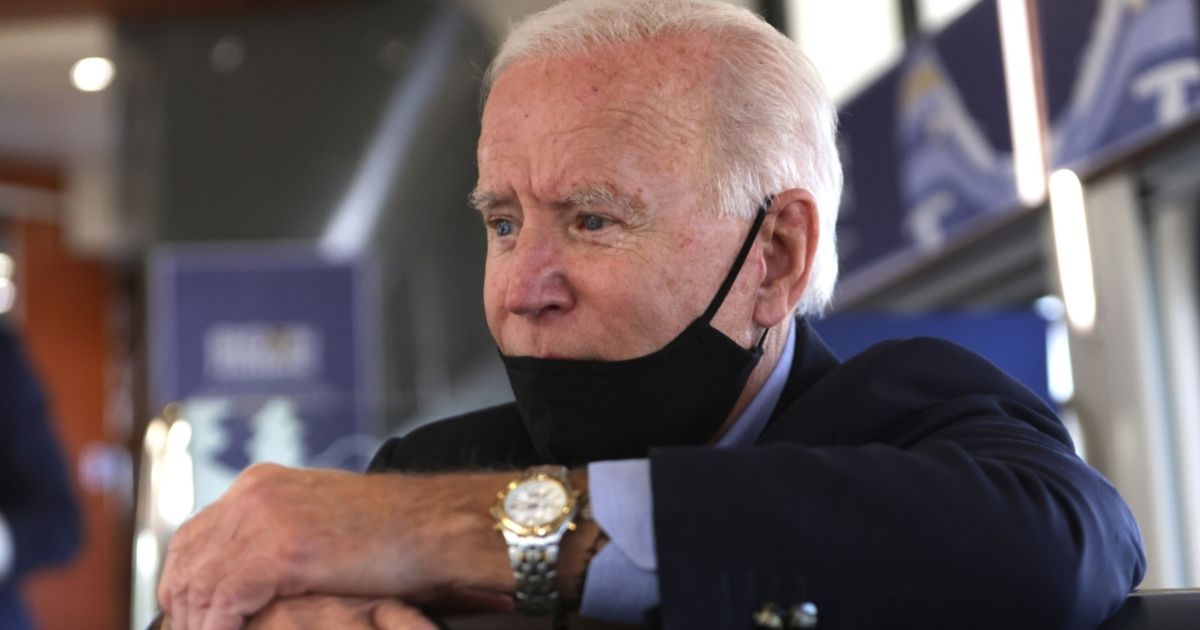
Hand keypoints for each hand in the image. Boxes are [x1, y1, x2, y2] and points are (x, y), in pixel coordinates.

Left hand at [157, 463, 514, 629]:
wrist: (438, 525)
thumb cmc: (396, 532)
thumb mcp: (322, 524)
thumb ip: (278, 538)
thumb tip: (247, 583)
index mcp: (262, 484)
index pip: (193, 536)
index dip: (185, 584)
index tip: (192, 619)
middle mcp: (255, 493)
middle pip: (185, 559)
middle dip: (184, 608)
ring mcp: (265, 517)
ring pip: (197, 582)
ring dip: (199, 623)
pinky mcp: (281, 548)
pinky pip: (223, 600)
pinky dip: (219, 628)